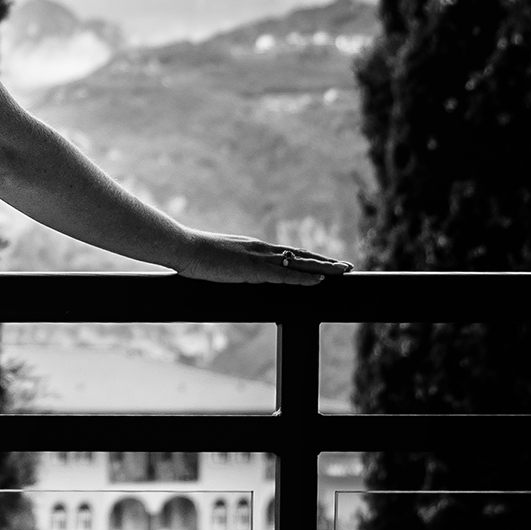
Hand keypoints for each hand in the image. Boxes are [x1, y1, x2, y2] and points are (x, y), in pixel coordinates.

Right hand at [169, 231, 351, 285]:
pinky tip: (319, 282)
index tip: (324, 262)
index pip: (287, 253)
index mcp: (253, 248)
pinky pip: (285, 276)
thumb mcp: (215, 261)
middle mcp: (261, 249)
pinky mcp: (253, 270)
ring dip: (323, 268)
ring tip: (344, 271)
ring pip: (299, 263)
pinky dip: (304, 279)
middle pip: (300, 255)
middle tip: (347, 266)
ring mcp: (259, 258)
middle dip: (325, 261)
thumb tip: (228, 272)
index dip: (307, 258)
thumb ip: (227, 265)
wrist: (184, 248)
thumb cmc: (192, 255)